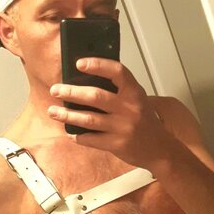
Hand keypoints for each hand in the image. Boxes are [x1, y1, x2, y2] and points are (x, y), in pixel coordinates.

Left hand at [48, 59, 168, 166]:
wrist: (160, 149)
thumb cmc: (145, 121)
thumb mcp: (137, 100)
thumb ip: (119, 90)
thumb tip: (86, 79)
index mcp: (135, 93)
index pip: (117, 72)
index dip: (98, 65)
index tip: (79, 64)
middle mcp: (130, 109)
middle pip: (96, 96)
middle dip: (72, 92)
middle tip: (55, 90)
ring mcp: (123, 128)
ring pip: (89, 119)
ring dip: (68, 115)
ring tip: (53, 111)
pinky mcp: (117, 145)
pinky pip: (92, 139)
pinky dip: (79, 136)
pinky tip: (70, 133)